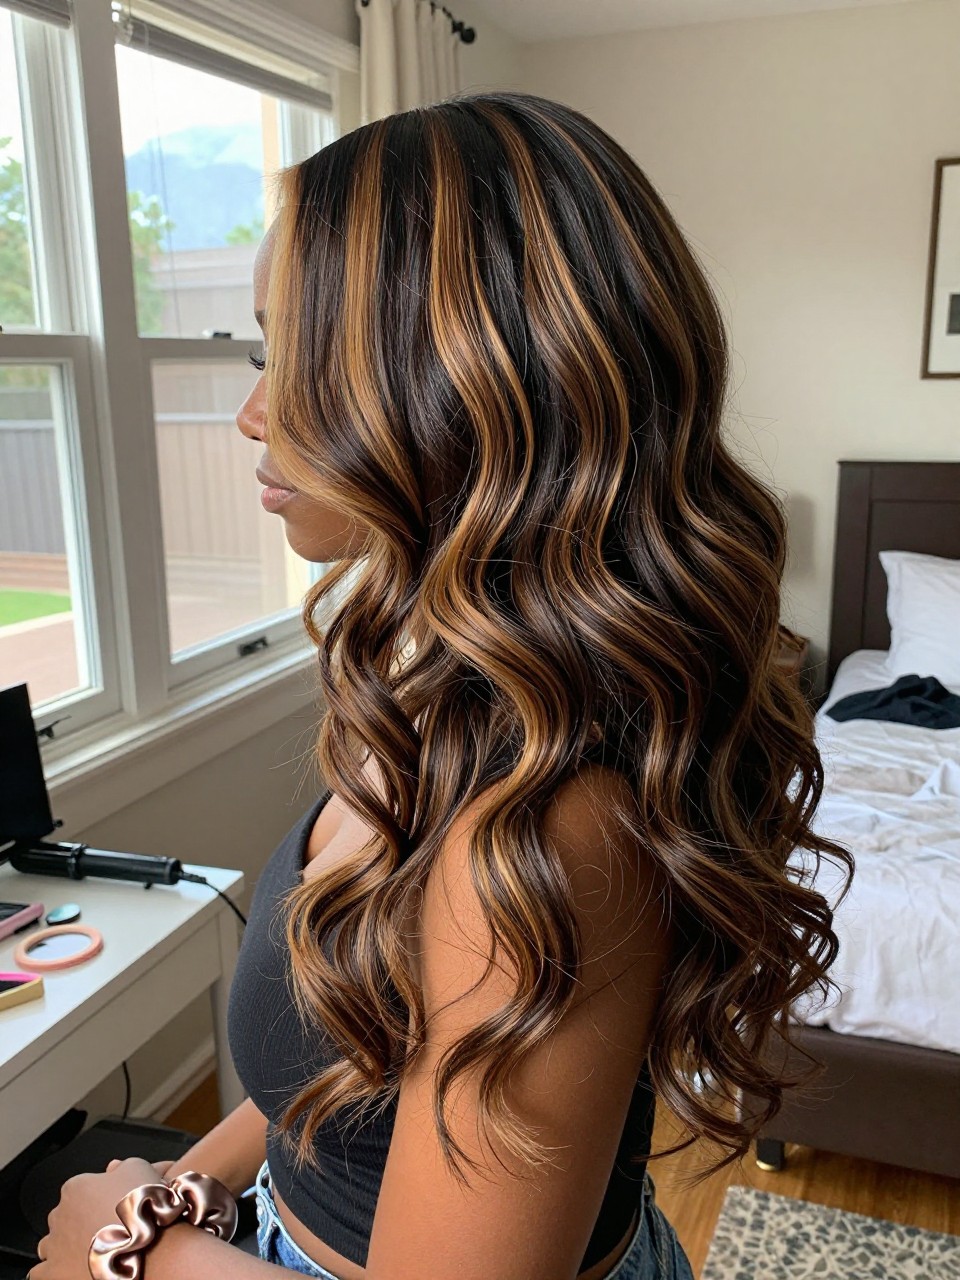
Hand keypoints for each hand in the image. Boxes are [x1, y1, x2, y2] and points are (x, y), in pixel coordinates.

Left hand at [32, 1158, 168, 1279]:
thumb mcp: (140, 1169)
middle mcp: (60, 1214)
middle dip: (78, 1223)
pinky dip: (53, 1271)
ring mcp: (54, 1245)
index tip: (109, 1208)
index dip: (96, 1199)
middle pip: (64, 1216)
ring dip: (64, 1248)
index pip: (79, 1190)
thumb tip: (114, 1167)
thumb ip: (122, 1165)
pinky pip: (41, 1271)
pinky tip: (71, 1270)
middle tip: (103, 1231)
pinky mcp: (53, 1272)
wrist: (145, 1249)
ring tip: (87, 1254)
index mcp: (76, 1187)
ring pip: (50, 1244)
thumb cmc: (141, 1210)